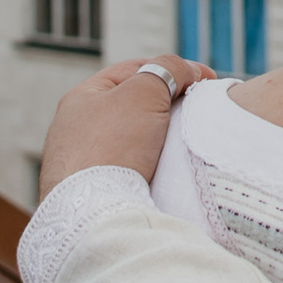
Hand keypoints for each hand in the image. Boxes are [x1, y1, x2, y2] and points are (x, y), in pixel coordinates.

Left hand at [43, 54, 213, 190]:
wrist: (92, 213)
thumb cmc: (112, 146)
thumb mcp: (145, 92)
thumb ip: (168, 69)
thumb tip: (187, 71)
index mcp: (81, 98)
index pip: (134, 70)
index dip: (173, 70)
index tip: (207, 81)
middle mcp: (76, 130)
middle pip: (133, 107)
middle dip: (166, 106)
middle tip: (197, 112)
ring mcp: (82, 164)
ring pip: (132, 142)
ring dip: (159, 140)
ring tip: (183, 145)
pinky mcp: (92, 194)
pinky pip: (129, 171)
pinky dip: (149, 168)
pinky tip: (165, 173)